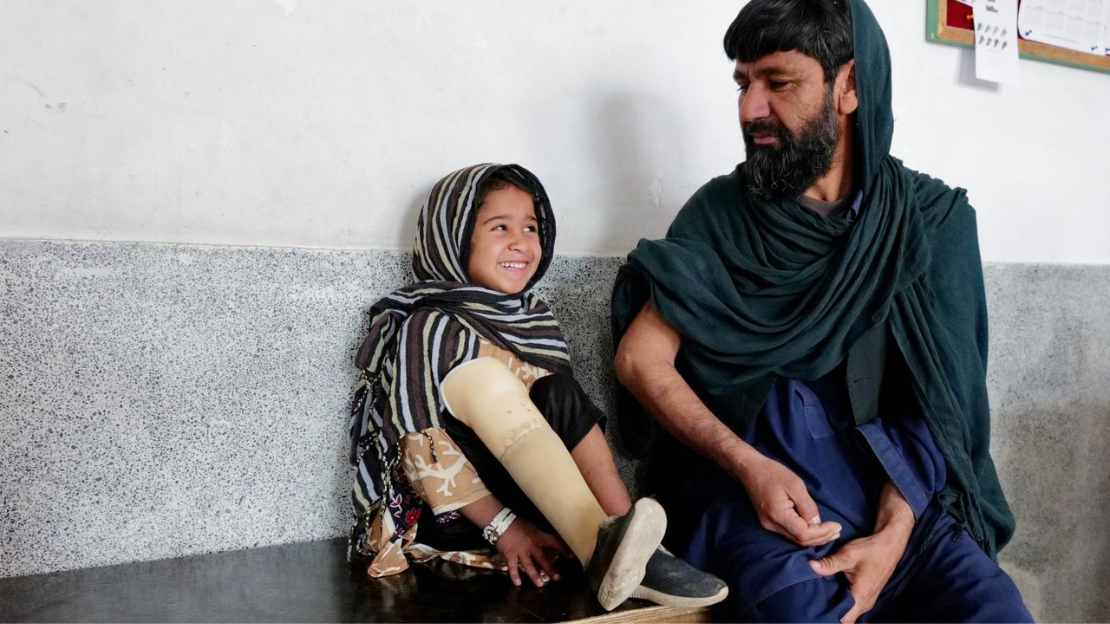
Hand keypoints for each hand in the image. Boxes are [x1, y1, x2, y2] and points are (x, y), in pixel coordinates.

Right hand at [494, 519, 571, 586]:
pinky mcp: (510, 554)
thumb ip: (539, 538)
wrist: (501, 522)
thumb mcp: (532, 529)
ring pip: (529, 564)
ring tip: (540, 584)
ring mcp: (520, 550)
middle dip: (550, 568)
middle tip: (557, 578)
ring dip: (535, 575)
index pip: (553, 542)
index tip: (571, 557)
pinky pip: (512, 566)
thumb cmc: (518, 525)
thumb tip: (548, 546)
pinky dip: (514, 575)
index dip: (562, 549)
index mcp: (538, 536)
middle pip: (542, 558)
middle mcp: (531, 544)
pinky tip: (518, 583)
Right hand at [737, 454, 840, 545]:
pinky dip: (805, 534)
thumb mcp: (795, 485)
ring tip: (832, 532)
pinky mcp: (769, 523)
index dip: (822, 533)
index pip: (804, 534)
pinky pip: (790, 534)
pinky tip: (815, 530)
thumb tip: (818, 523)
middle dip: (821, 538)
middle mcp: (772, 525)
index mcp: (778, 514)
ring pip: (795, 540)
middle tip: (838, 531)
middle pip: (800, 541)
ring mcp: (769, 525)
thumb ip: (808, 506)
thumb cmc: (772, 473)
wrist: (750, 470)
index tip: (836, 525)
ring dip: (815, 538)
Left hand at [807, 482, 913, 623]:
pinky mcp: (866, 594)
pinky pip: (852, 603)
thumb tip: (810, 566)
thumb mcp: (848, 554)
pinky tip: (830, 590)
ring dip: (836, 604)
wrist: (889, 545)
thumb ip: (829, 563)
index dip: (829, 616)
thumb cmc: (871, 550)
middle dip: (829, 610)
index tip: (815, 609)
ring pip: (849, 610)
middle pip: (845, 616)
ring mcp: (867, 600)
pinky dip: (841, 599)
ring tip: (819, 594)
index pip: (845, 619)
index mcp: (861, 596)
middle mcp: (866, 602)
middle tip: (813, 599)